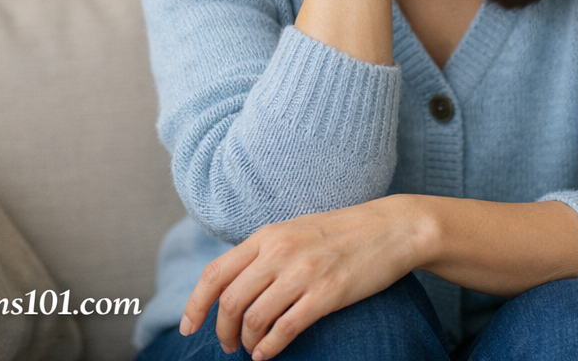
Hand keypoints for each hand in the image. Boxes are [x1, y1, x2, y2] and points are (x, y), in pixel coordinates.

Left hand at [179, 197, 424, 358]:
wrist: (389, 228)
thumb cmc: (340, 232)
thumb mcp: (294, 230)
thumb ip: (263, 251)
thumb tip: (231, 281)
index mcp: (267, 235)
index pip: (215, 273)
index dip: (195, 304)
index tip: (188, 327)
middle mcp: (280, 251)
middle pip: (229, 301)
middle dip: (221, 332)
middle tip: (227, 345)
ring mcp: (303, 272)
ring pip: (253, 318)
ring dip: (245, 342)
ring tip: (250, 350)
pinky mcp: (326, 294)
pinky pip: (284, 329)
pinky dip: (269, 348)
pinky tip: (267, 354)